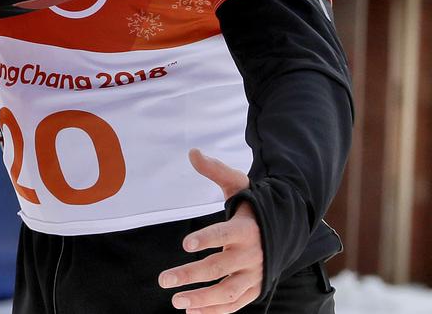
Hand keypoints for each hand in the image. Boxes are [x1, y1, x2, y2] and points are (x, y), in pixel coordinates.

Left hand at [159, 149, 262, 313]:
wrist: (287, 229)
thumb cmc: (254, 206)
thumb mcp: (239, 184)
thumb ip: (215, 171)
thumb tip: (192, 152)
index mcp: (246, 229)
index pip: (224, 234)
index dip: (206, 239)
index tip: (185, 243)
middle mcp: (251, 254)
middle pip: (219, 267)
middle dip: (190, 274)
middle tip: (163, 279)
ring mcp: (254, 274)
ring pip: (227, 291)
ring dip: (201, 298)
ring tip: (175, 301)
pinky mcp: (255, 288)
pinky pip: (235, 303)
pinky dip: (214, 310)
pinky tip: (190, 310)